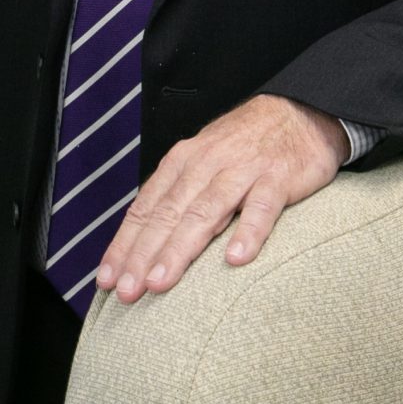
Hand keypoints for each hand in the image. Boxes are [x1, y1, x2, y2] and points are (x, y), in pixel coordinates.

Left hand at [93, 94, 348, 305]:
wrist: (297, 112)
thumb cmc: (243, 147)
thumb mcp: (202, 163)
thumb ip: (177, 197)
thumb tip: (143, 241)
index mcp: (181, 163)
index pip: (144, 208)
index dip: (123, 245)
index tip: (105, 279)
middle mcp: (204, 165)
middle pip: (167, 214)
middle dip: (142, 255)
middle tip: (125, 291)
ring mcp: (241, 171)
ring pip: (204, 212)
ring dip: (179, 248)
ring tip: (160, 281)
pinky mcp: (277, 178)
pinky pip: (262, 208)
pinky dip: (248, 232)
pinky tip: (235, 259)